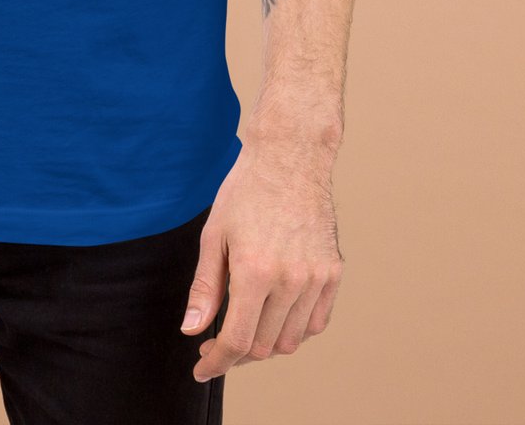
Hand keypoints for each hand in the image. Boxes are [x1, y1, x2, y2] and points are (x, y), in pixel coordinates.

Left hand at [181, 135, 343, 381]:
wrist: (289, 157)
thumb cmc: (246, 190)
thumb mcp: (214, 236)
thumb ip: (205, 288)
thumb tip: (192, 329)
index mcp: (255, 271)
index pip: (237, 340)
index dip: (217, 362)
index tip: (202, 367)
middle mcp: (290, 280)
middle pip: (264, 346)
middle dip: (236, 353)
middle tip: (216, 343)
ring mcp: (316, 278)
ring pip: (291, 340)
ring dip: (265, 344)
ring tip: (245, 328)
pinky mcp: (332, 272)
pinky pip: (315, 322)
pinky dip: (294, 329)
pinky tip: (275, 316)